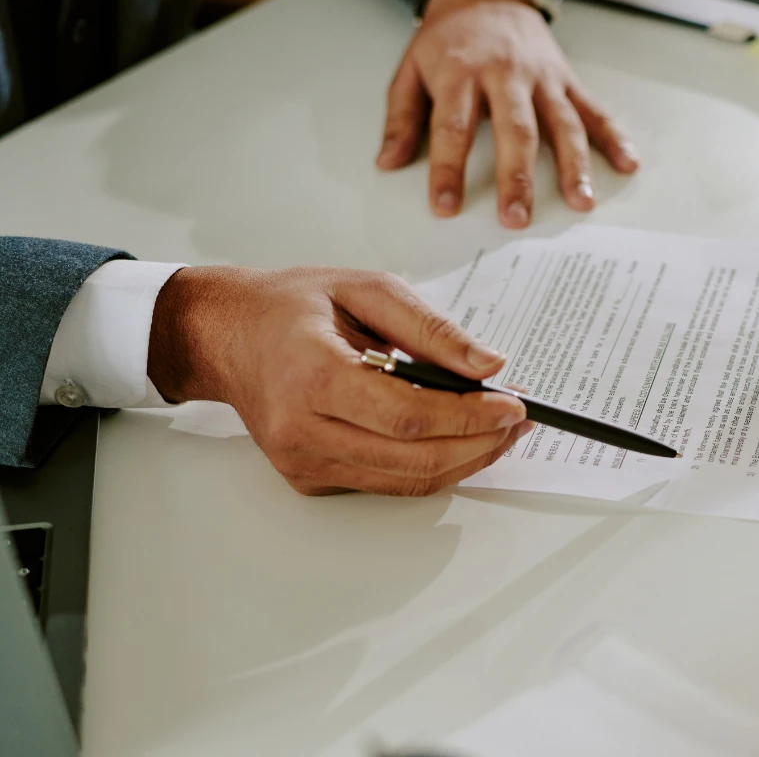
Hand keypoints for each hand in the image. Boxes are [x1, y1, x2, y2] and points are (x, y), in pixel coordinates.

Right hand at [147, 266, 532, 495]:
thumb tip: (488, 365)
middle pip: (413, 458)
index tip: (513, 405)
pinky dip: (431, 465)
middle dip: (479, 444)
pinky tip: (457, 440)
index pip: (409, 415)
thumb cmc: (291, 307)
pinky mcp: (308, 477)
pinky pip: (386, 483)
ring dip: (464, 461)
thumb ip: (431, 328)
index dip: (469, 417)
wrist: (227, 335)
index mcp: (313, 374)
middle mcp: (302, 428)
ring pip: (406, 481)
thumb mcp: (366, 290)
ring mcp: (302, 461)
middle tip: (517, 420)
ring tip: (499, 431)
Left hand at [376, 0, 638, 226]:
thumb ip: (403, 118)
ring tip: (580, 202)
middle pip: (514, 131)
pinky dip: (614, 138)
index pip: (454, 128)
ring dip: (574, 166)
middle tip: (515, 218)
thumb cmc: (450, 38)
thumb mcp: (411, 69)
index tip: (446, 207)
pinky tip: (627, 164)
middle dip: (516, 177)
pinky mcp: (566, 80)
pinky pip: (594, 110)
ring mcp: (542, 78)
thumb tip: (389, 162)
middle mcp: (506, 75)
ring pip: (561, 124)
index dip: (449, 170)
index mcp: (462, 73)